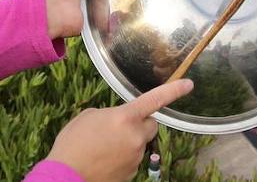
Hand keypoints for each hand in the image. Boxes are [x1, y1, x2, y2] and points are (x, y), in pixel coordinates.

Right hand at [44, 80, 193, 181]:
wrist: (67, 174)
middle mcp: (135, 137)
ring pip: (141, 142)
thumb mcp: (88, 117)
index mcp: (124, 118)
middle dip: (141, 123)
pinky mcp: (133, 172)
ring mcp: (136, 157)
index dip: (173, 91)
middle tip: (121, 125)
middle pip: (151, 124)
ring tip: (104, 146)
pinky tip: (105, 158)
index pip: (154, 100)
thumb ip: (110, 115)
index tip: (189, 84)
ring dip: (129, 140)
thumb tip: (117, 121)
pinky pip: (133, 158)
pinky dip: (123, 156)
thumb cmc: (73, 142)